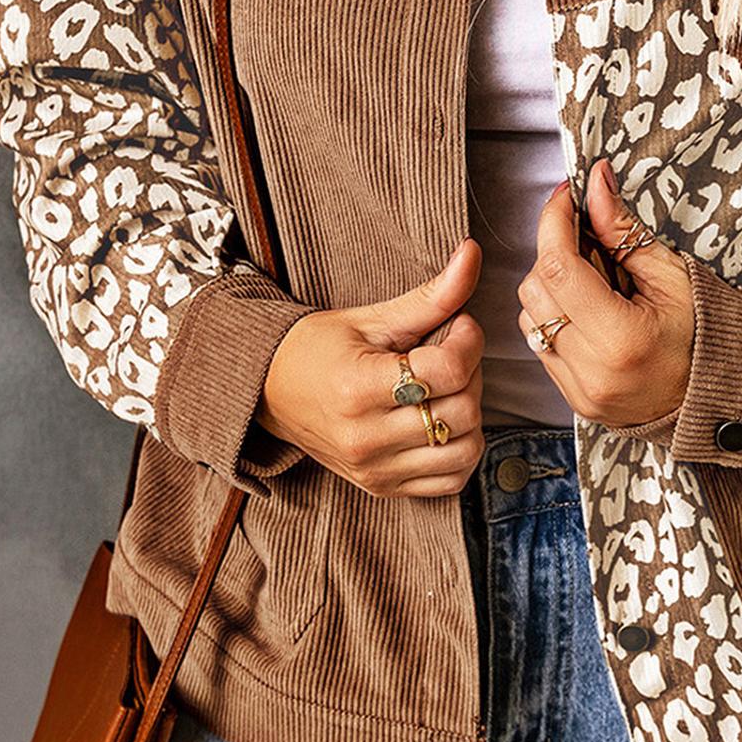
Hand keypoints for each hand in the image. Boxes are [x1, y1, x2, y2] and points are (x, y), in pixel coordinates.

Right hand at [257, 238, 486, 495]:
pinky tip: (443, 423)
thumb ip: (429, 295)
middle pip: (462, 411)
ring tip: (447, 391)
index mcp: (357, 387)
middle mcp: (364, 437)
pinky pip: (450, 481)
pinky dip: (460, 451)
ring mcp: (374, 468)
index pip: (447, 370)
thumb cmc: (318, 348)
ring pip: (464, 450)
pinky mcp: (382, 487)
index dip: (468, 339)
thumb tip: (472, 254)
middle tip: (451, 355)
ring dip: (470, 416)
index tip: (459, 325)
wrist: (269, 391)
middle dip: (471, 374)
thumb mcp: (370, 318)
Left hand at [517, 159, 694, 428]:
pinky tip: (589, 314)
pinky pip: (540, 344)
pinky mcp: (572, 397)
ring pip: (530, 316)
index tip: (565, 199)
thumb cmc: (703, 336)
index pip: (559, 268)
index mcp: (622, 339)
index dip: (554, 223)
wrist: (714, 398)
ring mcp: (579, 389)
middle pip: (536, 290)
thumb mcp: (671, 276)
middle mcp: (593, 371)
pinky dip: (555, 319)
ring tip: (594, 285)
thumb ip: (624, 232)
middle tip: (588, 243)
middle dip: (553, 254)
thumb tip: (595, 185)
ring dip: (552, 288)